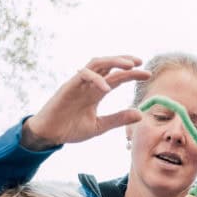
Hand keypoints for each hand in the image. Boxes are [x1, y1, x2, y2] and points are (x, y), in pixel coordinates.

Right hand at [21, 55, 151, 149]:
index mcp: (96, 92)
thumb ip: (118, 119)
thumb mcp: (100, 126)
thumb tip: (140, 114)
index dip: (132, 74)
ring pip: (97, 63)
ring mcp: (78, 83)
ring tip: (129, 65)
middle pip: (108, 65)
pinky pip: (83, 75)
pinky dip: (97, 79)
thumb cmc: (70, 128)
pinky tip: (108, 88)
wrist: (49, 135)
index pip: (116, 77)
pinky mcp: (68, 86)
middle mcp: (88, 84)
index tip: (147, 74)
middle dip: (124, 61)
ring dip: (113, 61)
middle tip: (140, 62)